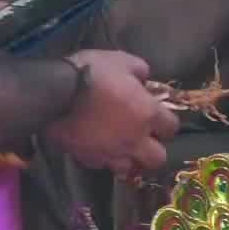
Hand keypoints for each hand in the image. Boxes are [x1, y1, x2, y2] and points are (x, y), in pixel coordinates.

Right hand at [45, 49, 179, 178]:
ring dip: (128, 160)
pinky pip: (100, 164)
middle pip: (157, 159)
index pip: (172, 128)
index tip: (158, 117)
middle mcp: (134, 140)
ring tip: (120, 148)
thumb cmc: (94, 73)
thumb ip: (140, 71)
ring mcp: (110, 153)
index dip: (166, 123)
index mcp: (147, 115)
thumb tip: (144, 79)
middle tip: (143, 139)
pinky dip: (101, 158)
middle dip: (153, 151)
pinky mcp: (87, 159)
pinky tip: (96, 147)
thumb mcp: (122, 61)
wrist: (56, 93)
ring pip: (128, 169)